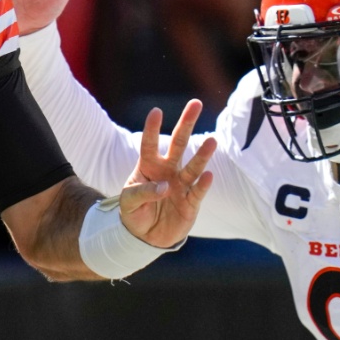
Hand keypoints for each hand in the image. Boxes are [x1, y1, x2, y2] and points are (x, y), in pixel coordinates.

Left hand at [119, 99, 215, 247]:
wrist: (145, 237)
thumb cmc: (134, 212)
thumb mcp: (128, 202)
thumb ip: (143, 192)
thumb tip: (165, 187)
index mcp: (148, 166)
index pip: (149, 144)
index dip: (152, 129)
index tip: (156, 111)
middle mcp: (167, 171)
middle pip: (178, 144)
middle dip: (186, 124)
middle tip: (196, 103)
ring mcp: (181, 185)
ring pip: (193, 166)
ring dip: (202, 155)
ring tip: (212, 141)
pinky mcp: (191, 203)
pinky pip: (198, 191)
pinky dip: (203, 185)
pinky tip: (209, 175)